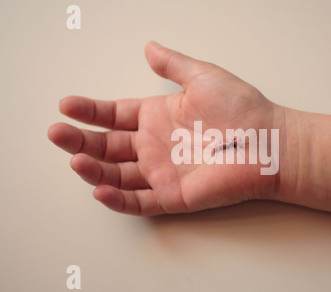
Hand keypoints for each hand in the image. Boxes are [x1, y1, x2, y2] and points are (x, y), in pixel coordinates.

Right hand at [48, 42, 281, 214]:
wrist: (270, 141)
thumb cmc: (243, 108)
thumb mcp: (202, 77)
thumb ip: (173, 65)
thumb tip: (150, 47)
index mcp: (159, 117)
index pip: (115, 116)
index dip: (90, 111)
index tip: (68, 105)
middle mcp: (157, 145)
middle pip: (109, 146)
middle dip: (81, 139)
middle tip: (58, 132)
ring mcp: (163, 172)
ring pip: (118, 175)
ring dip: (94, 169)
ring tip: (74, 157)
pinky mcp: (175, 196)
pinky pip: (140, 201)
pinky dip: (118, 199)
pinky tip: (100, 189)